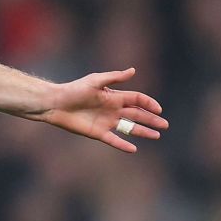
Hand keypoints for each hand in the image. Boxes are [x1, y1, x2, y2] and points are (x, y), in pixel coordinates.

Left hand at [38, 67, 167, 152]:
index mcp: (114, 96)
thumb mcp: (95, 80)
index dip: (149, 104)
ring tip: (157, 136)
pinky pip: (113, 140)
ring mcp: (106, 122)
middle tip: (165, 125)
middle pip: (137, 115)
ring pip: (129, 128)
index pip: (137, 100)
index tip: (159, 109)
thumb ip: (114, 78)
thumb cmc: (74, 90)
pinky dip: (123, 144)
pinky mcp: (97, 133)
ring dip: (143, 132)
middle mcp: (113, 110)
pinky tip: (134, 149)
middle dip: (151, 120)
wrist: (55, 103)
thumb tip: (134, 70)